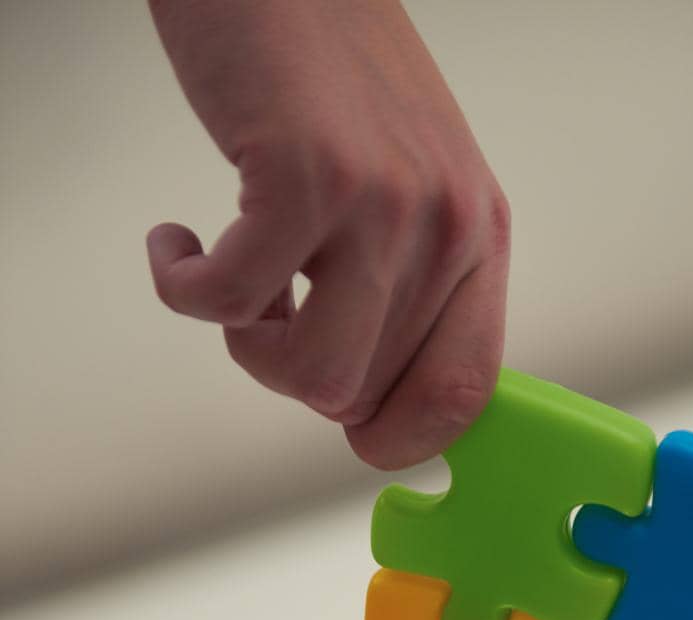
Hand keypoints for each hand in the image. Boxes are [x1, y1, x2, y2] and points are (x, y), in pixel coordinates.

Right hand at [146, 0, 509, 468]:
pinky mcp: (303, 177)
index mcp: (478, 237)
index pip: (467, 392)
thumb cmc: (330, 71)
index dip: (403, 437)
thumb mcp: (408, 183)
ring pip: (309, 375)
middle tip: (267, 307)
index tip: (355, 434)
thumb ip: (408, 282)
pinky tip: (176, 241)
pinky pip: (227, 305)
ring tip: (234, 278)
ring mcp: (380, 203)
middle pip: (364, 394)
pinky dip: (181, 288)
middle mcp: (444, 226)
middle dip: (295, 372)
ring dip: (246, 346)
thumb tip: (372, 402)